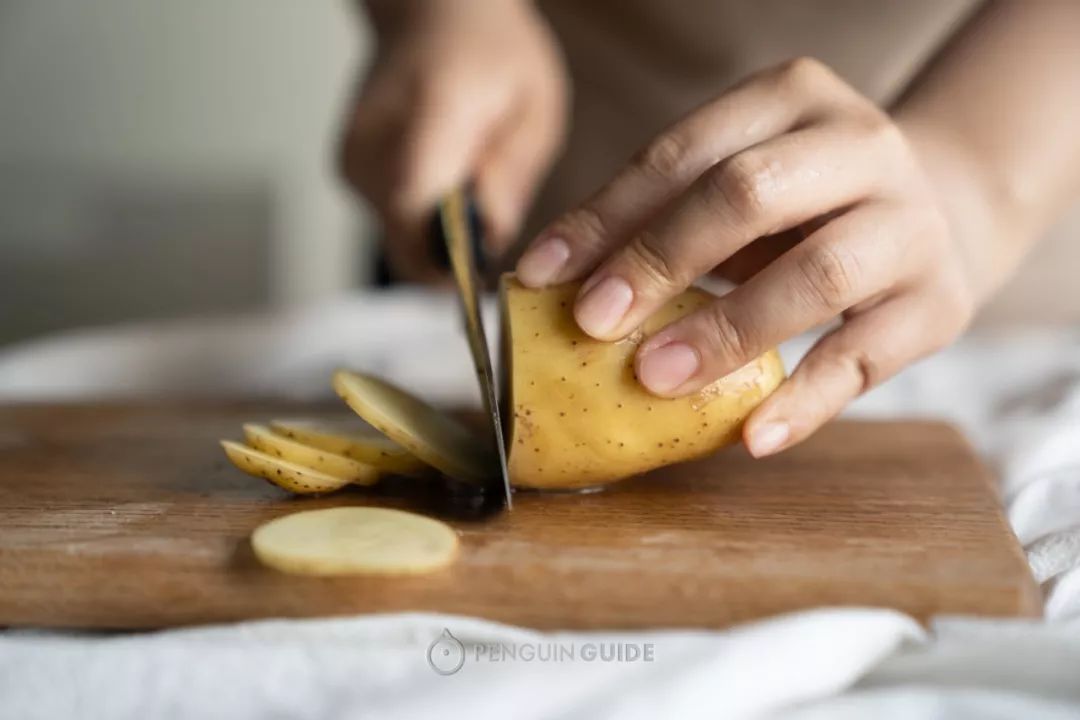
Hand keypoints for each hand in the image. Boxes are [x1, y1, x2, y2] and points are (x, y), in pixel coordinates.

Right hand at [340, 0, 567, 281]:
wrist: (429, 14)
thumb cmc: (488, 53)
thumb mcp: (534, 107)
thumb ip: (513, 176)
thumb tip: (491, 240)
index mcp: (429, 113)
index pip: (416, 207)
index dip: (448, 257)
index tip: (480, 274)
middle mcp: (374, 141)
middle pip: (406, 240)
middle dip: (455, 253)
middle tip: (488, 221)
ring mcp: (352, 159)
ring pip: (401, 240)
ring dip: (440, 235)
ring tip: (468, 185)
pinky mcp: (348, 174)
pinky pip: (393, 223)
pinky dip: (424, 219)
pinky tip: (445, 181)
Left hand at [515, 57, 978, 456]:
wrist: (940, 213)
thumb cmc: (804, 205)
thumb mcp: (740, 182)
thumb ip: (662, 216)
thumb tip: (552, 281)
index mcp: (792, 99)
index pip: (682, 153)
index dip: (605, 216)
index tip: (541, 274)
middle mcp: (861, 146)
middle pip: (748, 195)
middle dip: (659, 259)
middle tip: (592, 321)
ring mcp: (910, 224)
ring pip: (816, 274)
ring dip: (724, 330)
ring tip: (654, 377)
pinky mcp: (938, 302)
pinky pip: (863, 359)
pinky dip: (802, 401)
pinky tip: (750, 436)